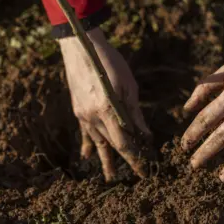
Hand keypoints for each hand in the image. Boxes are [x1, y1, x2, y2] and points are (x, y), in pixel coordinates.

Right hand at [59, 28, 150, 180]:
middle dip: (125, 160)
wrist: (80, 46)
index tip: (145, 168)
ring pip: (97, 142)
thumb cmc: (109, 63)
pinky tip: (87, 156)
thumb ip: (135, 113)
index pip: (123, 143)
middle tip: (138, 175)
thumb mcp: (128, 86)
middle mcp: (92, 117)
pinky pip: (84, 132)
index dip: (135, 157)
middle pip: (111, 145)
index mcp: (106, 110)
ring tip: (110, 177)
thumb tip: (145, 135)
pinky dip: (88, 145)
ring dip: (105, 159)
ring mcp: (82, 115)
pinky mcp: (77, 110)